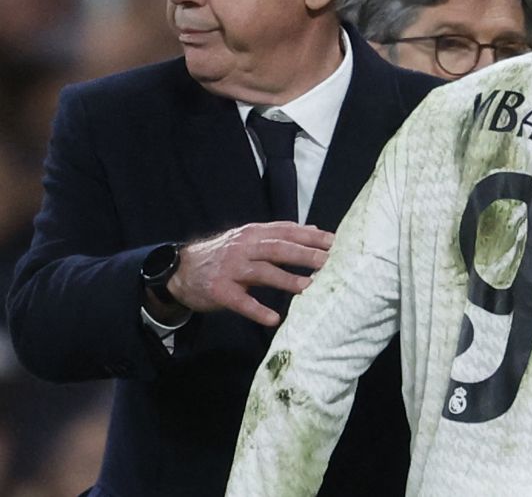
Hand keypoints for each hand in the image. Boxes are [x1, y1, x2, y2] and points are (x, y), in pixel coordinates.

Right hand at [165, 222, 333, 325]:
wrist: (181, 270)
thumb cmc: (224, 255)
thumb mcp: (249, 239)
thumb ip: (279, 235)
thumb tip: (312, 229)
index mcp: (253, 234)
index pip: (286, 231)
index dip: (310, 236)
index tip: (334, 242)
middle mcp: (242, 248)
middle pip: (278, 249)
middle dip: (304, 254)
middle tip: (328, 262)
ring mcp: (229, 269)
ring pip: (262, 272)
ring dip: (286, 279)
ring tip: (309, 286)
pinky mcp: (219, 291)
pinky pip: (240, 302)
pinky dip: (257, 310)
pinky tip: (274, 319)